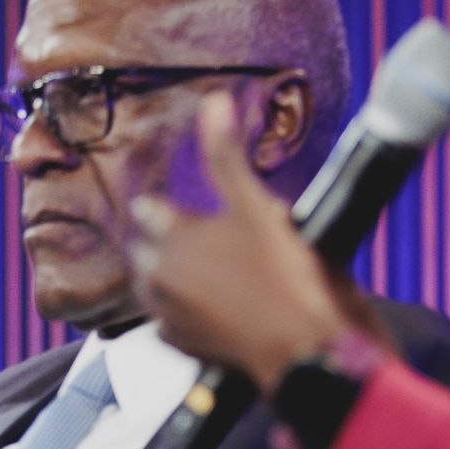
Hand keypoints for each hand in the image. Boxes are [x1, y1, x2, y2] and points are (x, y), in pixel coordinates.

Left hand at [130, 91, 356, 388]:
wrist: (303, 344)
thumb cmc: (285, 275)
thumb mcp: (257, 205)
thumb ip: (227, 155)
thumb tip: (214, 102)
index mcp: (171, 237)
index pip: (149, 210)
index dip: (167, 207)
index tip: (180, 209)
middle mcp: (159, 276)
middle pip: (146, 249)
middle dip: (169, 243)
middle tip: (209, 243)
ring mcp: (166, 314)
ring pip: (153, 285)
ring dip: (172, 276)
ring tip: (210, 274)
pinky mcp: (180, 346)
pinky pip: (168, 322)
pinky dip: (183, 312)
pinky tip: (213, 307)